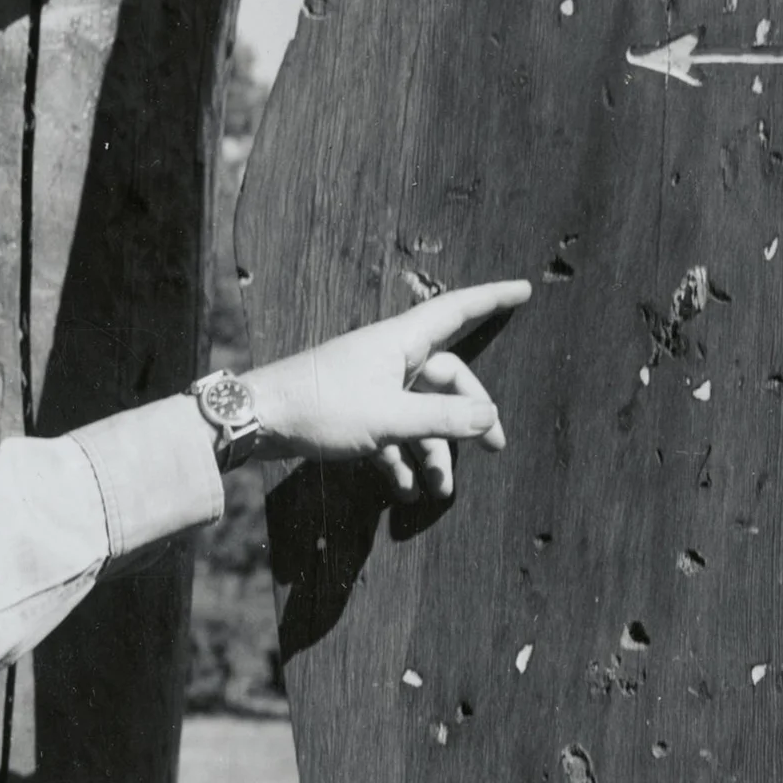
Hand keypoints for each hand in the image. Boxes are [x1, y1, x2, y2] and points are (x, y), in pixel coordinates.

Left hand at [243, 278, 530, 503]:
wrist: (257, 419)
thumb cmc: (322, 407)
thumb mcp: (389, 418)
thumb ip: (443, 419)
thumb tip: (490, 417)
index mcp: (400, 342)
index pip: (457, 310)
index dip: (492, 299)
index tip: (525, 290)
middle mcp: (389, 357)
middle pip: (447, 379)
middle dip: (471, 416)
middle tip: (496, 448)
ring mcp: (371, 384)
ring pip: (420, 413)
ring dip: (433, 451)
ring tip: (440, 490)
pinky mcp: (354, 410)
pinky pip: (391, 432)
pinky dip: (401, 460)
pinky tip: (403, 492)